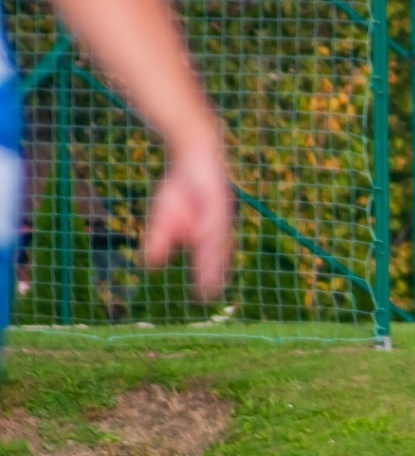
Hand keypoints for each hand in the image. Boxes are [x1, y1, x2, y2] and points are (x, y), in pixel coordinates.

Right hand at [145, 136, 232, 301]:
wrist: (192, 158)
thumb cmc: (180, 192)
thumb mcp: (163, 219)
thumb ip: (158, 241)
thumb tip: (151, 264)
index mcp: (208, 236)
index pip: (209, 261)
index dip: (207, 277)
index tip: (203, 296)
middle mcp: (218, 229)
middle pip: (216, 254)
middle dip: (212, 273)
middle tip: (209, 293)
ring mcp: (221, 214)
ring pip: (217, 238)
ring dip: (212, 256)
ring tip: (209, 273)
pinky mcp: (220, 198)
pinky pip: (215, 215)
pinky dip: (209, 227)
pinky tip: (205, 238)